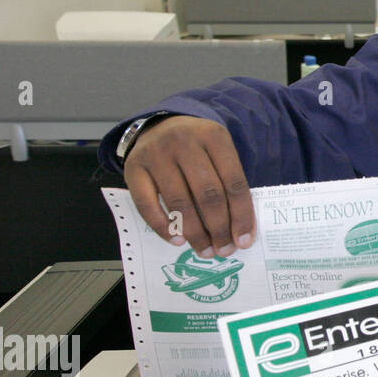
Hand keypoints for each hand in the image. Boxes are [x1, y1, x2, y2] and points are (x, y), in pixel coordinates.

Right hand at [122, 115, 255, 257]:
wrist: (159, 126)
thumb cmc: (197, 148)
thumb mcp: (218, 152)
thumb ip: (228, 182)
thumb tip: (240, 230)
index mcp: (214, 137)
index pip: (234, 182)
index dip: (241, 214)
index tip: (244, 240)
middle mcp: (184, 142)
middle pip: (208, 194)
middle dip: (219, 228)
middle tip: (224, 250)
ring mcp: (156, 154)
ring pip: (180, 202)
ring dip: (195, 233)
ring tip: (205, 250)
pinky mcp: (133, 168)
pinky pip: (147, 205)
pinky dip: (163, 227)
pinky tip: (177, 240)